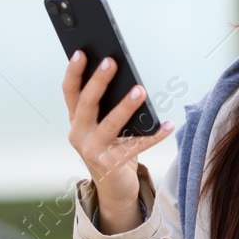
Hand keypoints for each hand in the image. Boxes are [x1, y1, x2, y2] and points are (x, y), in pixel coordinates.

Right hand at [62, 50, 173, 223]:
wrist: (113, 186)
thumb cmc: (112, 148)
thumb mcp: (104, 125)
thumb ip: (108, 107)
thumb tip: (126, 78)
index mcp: (76, 120)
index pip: (70, 91)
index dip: (73, 72)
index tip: (80, 52)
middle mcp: (79, 134)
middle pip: (87, 103)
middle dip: (98, 81)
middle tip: (111, 62)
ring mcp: (93, 150)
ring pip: (110, 124)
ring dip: (125, 106)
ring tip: (140, 89)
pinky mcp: (111, 164)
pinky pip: (136, 145)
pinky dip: (154, 134)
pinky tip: (168, 124)